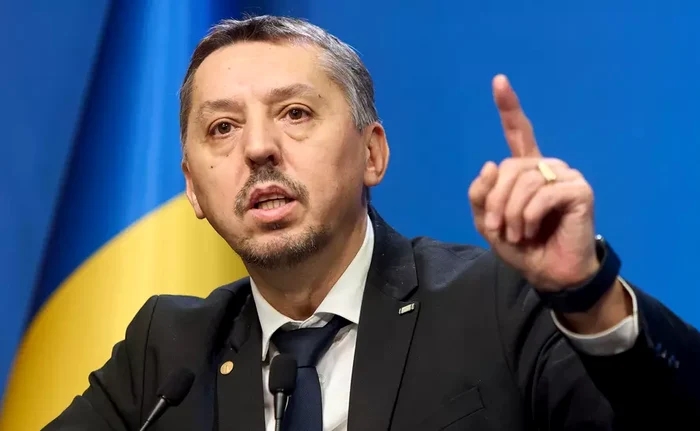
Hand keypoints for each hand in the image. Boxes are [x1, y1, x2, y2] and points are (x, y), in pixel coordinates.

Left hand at [468, 75, 598, 291]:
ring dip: (511, 213)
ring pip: (524, 180)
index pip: (518, 132)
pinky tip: (532, 229)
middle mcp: (546, 167)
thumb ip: (481, 195)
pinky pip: (543, 193)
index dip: (509, 107)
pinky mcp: (579, 190)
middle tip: (498, 229)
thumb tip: (491, 164)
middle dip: (496, 201)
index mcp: (525, 170)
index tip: (499, 81)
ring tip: (516, 233)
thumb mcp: (489, 221)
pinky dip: (529, 215)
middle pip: (508, 167)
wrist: (549, 272)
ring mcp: (565, 176)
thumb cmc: (522, 246)